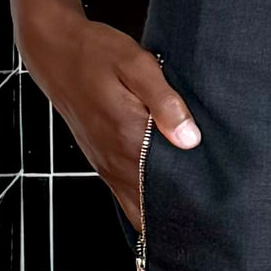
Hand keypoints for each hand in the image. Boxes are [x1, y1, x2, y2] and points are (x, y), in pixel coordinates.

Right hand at [17, 3, 200, 229]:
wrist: (54, 51)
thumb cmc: (96, 53)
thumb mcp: (137, 64)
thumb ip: (164, 102)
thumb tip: (190, 139)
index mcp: (127, 137)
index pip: (163, 187)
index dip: (190, 203)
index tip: (216, 211)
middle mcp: (114, 158)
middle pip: (148, 205)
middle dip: (179, 214)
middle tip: (213, 218)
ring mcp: (104, 161)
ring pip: (134, 204)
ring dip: (159, 210)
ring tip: (194, 212)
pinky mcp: (99, 158)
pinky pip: (122, 192)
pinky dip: (142, 201)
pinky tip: (163, 195)